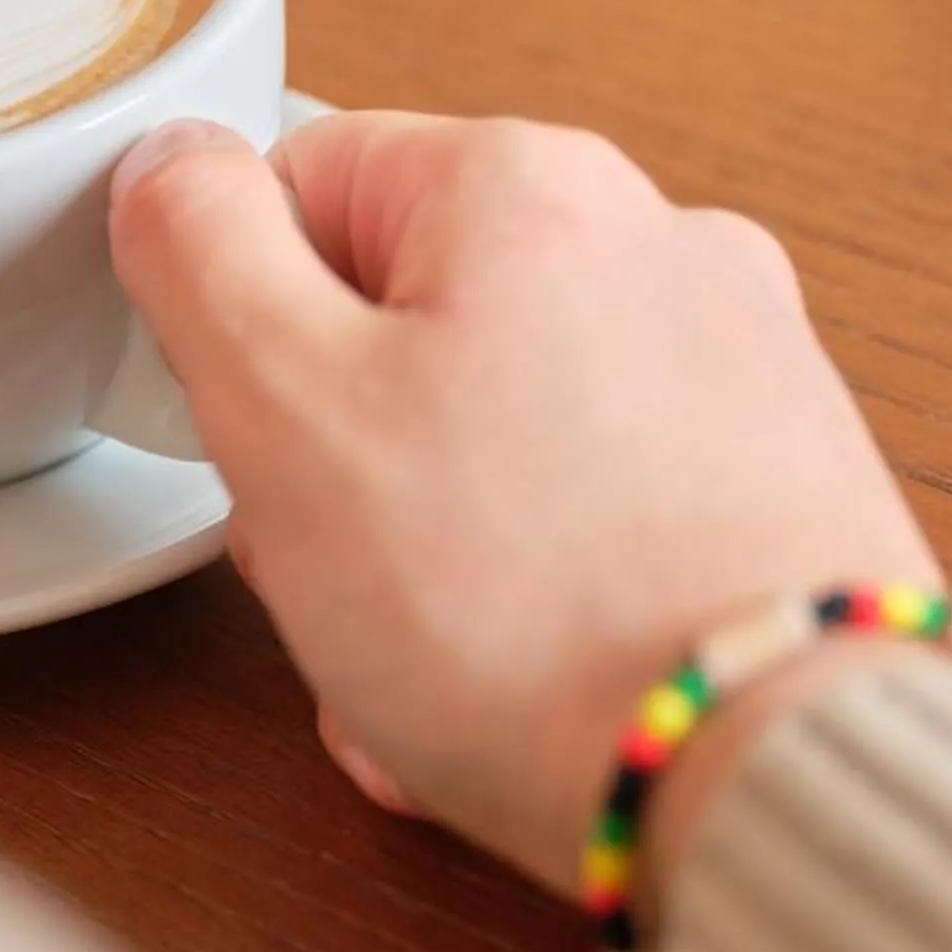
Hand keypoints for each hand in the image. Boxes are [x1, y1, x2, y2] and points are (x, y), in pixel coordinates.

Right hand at [110, 112, 936, 899]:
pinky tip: (507, 698)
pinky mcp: (779, 490)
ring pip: (488, 441)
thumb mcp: (282, 400)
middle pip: (400, 324)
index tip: (253, 436)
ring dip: (415, 558)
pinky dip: (529, 602)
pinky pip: (590, 522)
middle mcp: (657, 243)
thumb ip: (198, 247)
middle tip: (326, 571)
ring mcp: (737, 369)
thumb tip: (172, 165)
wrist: (766, 786)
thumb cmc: (522, 603)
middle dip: (332, 463)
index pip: (301, 186)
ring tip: (414, 671)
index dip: (238, 323)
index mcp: (527, 183)